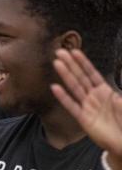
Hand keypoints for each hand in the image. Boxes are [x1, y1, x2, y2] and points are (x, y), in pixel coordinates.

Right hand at [52, 48, 121, 166]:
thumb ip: (119, 99)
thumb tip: (114, 93)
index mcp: (106, 91)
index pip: (92, 74)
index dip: (83, 63)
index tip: (74, 51)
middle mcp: (94, 97)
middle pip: (80, 77)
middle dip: (71, 64)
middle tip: (60, 52)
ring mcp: (88, 107)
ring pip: (75, 88)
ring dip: (66, 75)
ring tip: (56, 63)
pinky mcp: (83, 119)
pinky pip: (72, 106)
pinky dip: (63, 97)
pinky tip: (55, 87)